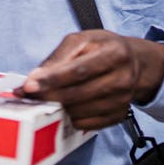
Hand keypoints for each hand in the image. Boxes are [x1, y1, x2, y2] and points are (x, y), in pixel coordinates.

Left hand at [13, 30, 163, 130]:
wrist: (135, 62)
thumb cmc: (104, 48)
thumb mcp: (82, 40)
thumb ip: (59, 57)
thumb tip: (36, 77)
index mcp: (115, 53)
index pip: (79, 70)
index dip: (52, 79)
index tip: (30, 85)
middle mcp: (123, 78)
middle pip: (79, 94)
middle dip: (49, 95)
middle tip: (29, 95)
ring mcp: (122, 100)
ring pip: (81, 111)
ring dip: (58, 107)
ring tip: (47, 98)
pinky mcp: (119, 115)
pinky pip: (87, 124)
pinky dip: (71, 117)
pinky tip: (65, 106)